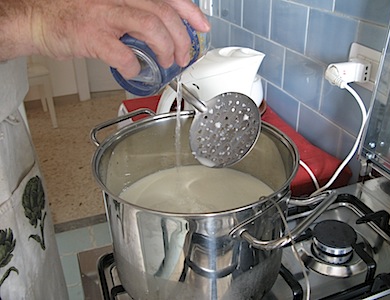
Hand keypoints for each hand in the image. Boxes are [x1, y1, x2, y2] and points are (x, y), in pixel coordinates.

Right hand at [0, 0, 209, 77]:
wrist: (37, 20)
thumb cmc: (74, 15)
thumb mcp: (111, 7)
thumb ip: (136, 16)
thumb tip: (162, 34)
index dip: (191, 12)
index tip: (202, 27)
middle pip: (165, 14)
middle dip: (182, 39)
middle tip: (183, 56)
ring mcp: (105, 15)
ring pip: (151, 27)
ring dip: (165, 49)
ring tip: (165, 63)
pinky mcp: (92, 35)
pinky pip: (124, 54)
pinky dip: (135, 68)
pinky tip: (134, 72)